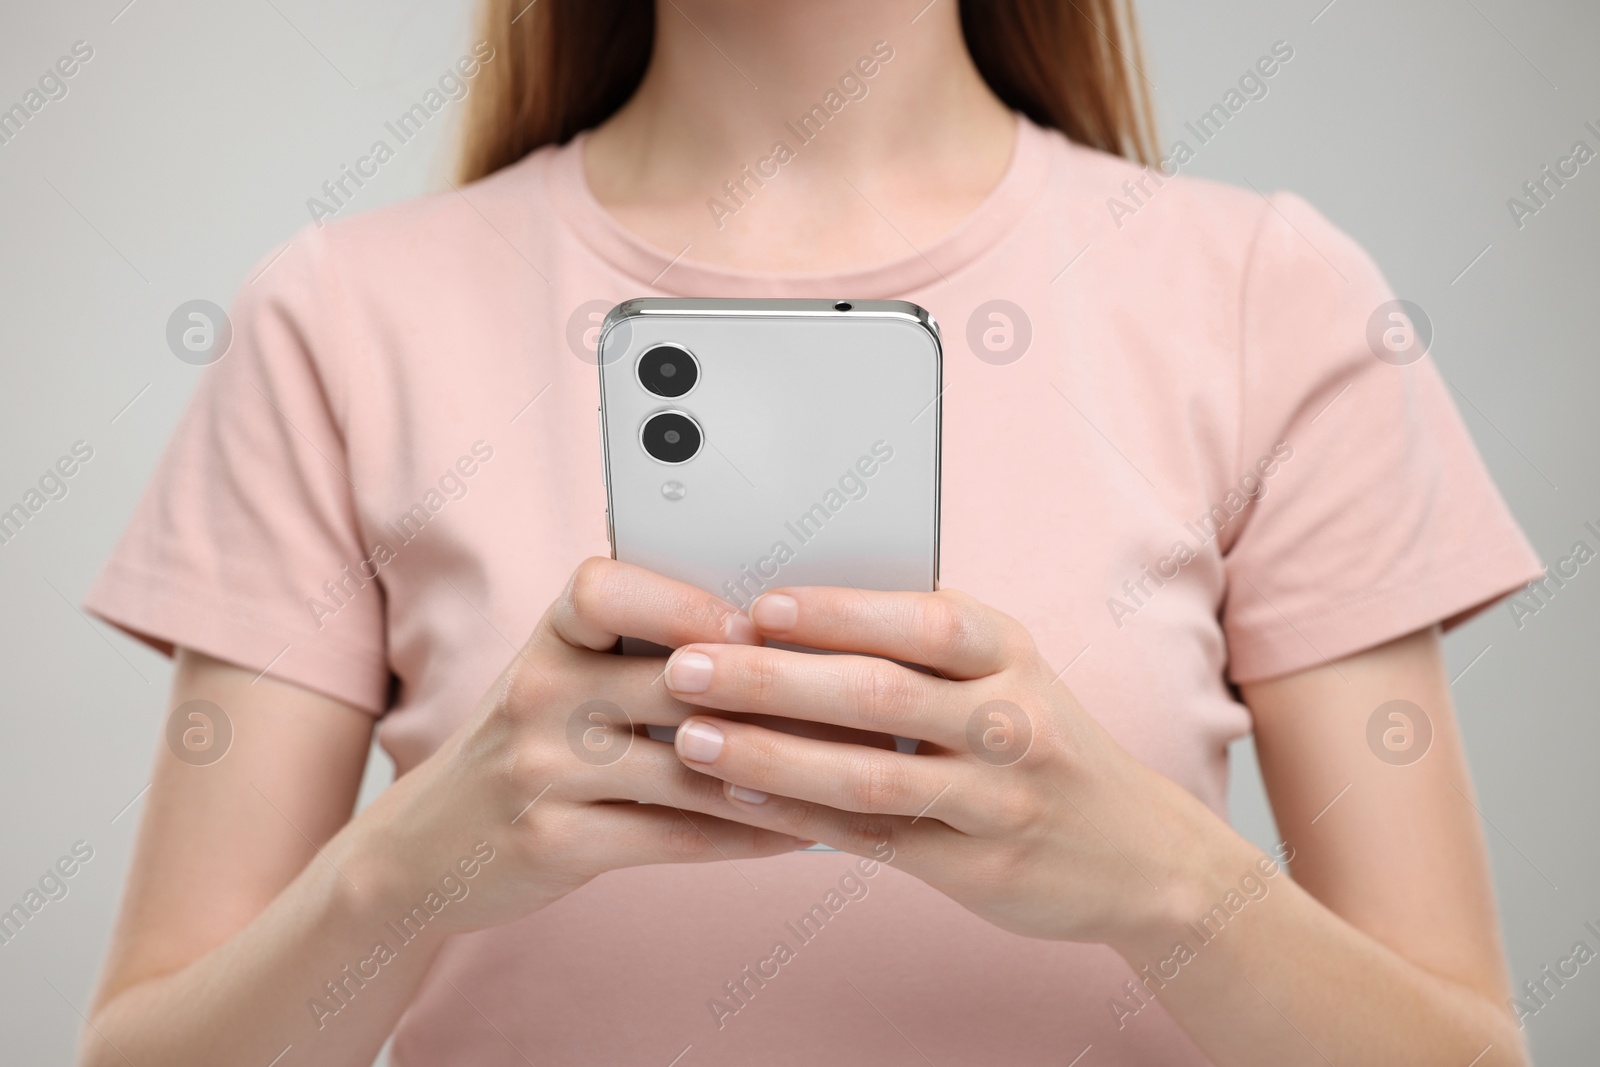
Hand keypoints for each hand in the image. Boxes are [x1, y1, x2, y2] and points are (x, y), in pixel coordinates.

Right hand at [335, 558, 814, 932]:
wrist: (426, 849)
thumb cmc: (532, 746)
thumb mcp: (562, 679)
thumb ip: (644, 652)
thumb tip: (781, 636)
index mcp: (548, 636)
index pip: (605, 586)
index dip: (685, 603)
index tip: (756, 624)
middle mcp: (537, 690)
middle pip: (674, 681)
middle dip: (774, 695)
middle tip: (860, 704)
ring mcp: (540, 768)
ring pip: (691, 767)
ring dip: (783, 775)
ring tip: (855, 776)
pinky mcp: (553, 841)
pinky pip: (676, 836)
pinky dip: (748, 835)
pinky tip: (799, 832)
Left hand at [660, 586, 1244, 950]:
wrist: (1140, 851)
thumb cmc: (1041, 740)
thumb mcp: (1008, 671)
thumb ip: (920, 646)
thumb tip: (785, 613)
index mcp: (1010, 651)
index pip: (920, 621)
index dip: (836, 612)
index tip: (755, 605)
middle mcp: (1011, 720)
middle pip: (880, 693)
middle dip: (772, 679)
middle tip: (687, 667)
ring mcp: (998, 799)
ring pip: (870, 774)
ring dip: (772, 754)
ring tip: (694, 739)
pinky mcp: (977, 866)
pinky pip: (875, 839)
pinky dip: (802, 818)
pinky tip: (741, 799)